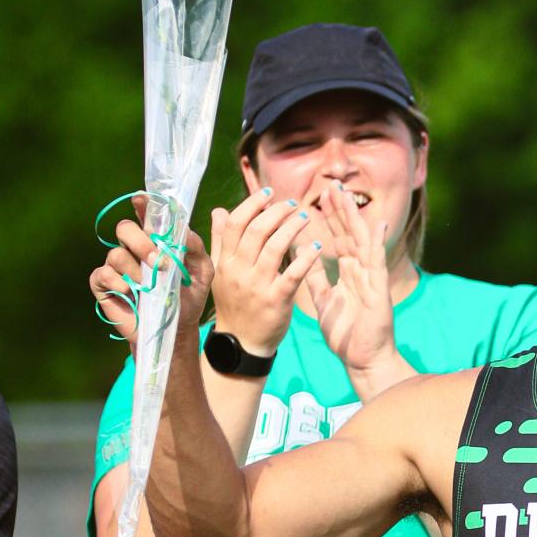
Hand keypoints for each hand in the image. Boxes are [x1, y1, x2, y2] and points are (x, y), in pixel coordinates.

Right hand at [90, 195, 215, 341]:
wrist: (176, 330)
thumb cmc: (188, 299)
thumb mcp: (202, 273)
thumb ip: (196, 248)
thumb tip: (184, 229)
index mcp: (155, 242)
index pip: (144, 216)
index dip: (141, 205)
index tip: (141, 199)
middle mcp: (133, 249)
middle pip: (125, 229)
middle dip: (141, 242)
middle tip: (157, 262)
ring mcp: (116, 266)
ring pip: (116, 253)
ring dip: (134, 270)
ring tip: (148, 287)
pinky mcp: (104, 284)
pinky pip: (103, 274)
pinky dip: (118, 282)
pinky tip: (131, 293)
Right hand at [208, 187, 319, 354]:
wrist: (241, 343)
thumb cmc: (234, 305)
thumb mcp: (221, 273)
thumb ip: (220, 241)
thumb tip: (219, 210)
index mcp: (225, 263)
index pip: (234, 224)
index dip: (251, 204)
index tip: (268, 193)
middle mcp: (239, 272)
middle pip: (256, 231)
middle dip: (276, 212)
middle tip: (291, 203)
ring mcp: (257, 286)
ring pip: (275, 248)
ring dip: (292, 228)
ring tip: (305, 217)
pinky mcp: (276, 301)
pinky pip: (293, 274)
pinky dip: (306, 258)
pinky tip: (317, 247)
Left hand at [303, 182, 397, 378]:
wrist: (362, 360)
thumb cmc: (346, 335)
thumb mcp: (324, 302)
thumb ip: (314, 279)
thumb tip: (302, 258)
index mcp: (348, 273)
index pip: (338, 238)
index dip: (330, 217)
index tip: (321, 195)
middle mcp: (361, 271)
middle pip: (350, 233)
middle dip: (341, 209)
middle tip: (332, 184)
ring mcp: (371, 279)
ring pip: (363, 241)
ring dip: (354, 218)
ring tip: (346, 195)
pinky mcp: (379, 291)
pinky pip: (377, 264)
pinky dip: (377, 244)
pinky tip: (378, 225)